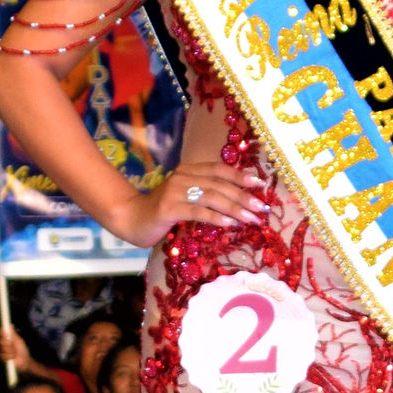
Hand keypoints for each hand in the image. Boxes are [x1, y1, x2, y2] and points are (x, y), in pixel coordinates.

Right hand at [115, 158, 262, 247]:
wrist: (131, 219)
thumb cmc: (162, 212)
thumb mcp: (186, 198)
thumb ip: (206, 195)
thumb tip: (239, 202)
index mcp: (188, 171)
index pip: (219, 169)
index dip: (241, 176)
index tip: (261, 185)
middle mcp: (182, 177)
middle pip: (219, 184)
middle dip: (244, 196)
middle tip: (262, 208)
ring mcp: (174, 192)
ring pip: (212, 197)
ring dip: (235, 208)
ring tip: (252, 218)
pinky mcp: (169, 208)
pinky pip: (198, 211)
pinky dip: (216, 217)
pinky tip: (230, 223)